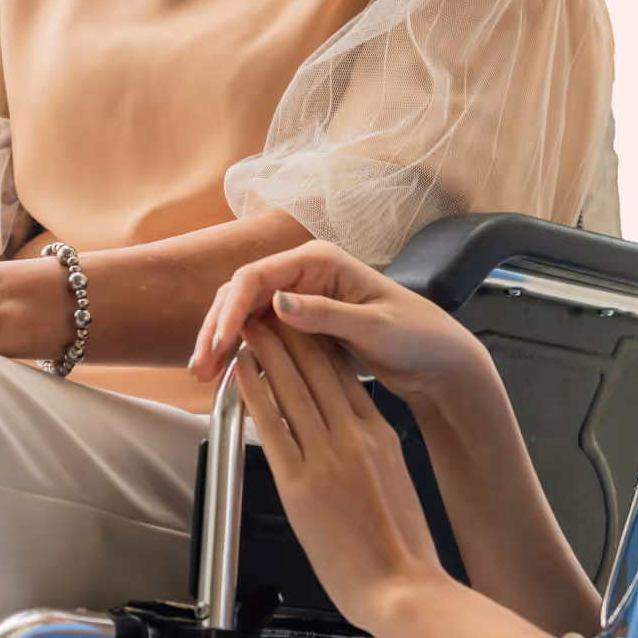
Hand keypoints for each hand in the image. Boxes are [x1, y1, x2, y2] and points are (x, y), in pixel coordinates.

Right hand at [189, 241, 487, 412]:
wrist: (437, 358)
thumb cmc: (416, 335)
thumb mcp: (374, 326)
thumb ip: (327, 314)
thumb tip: (278, 303)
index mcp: (320, 260)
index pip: (256, 276)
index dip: (230, 310)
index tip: (217, 344)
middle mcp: (304, 272)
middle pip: (242, 293)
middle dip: (216, 327)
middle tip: (200, 367)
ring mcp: (301, 296)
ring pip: (245, 313)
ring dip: (221, 342)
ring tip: (205, 376)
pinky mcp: (302, 322)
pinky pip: (260, 332)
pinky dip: (241, 352)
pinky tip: (229, 377)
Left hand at [235, 315, 449, 636]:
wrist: (404, 588)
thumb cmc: (401, 548)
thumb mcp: (395, 478)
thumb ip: (370, 449)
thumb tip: (352, 434)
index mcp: (378, 433)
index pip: (344, 373)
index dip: (318, 341)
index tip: (302, 322)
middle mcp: (351, 437)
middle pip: (314, 369)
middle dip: (289, 334)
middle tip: (268, 309)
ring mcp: (324, 457)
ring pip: (290, 388)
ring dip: (267, 353)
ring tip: (250, 327)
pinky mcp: (298, 485)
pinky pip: (271, 426)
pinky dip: (254, 395)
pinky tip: (241, 375)